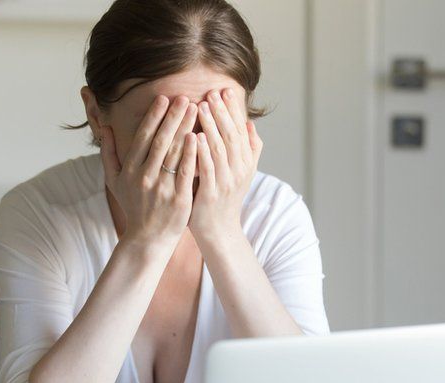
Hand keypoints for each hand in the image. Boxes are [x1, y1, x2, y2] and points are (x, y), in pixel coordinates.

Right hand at [100, 95, 198, 248]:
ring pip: (174, 153)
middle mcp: (145, 177)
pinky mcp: (179, 199)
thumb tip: (105, 127)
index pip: (143, 138)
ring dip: (185, 129)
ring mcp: (162, 188)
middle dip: (172, 117)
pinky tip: (199, 137)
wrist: (147, 238)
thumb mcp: (114, 181)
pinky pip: (186, 173)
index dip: (154, 117)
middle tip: (184, 98)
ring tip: (196, 110)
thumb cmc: (133, 206)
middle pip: (160, 141)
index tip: (163, 98)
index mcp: (130, 171)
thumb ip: (109, 153)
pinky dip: (191, 154)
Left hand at [189, 88, 263, 245]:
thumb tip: (250, 124)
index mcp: (245, 163)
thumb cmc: (224, 198)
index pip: (240, 130)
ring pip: (220, 150)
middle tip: (212, 93)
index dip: (233, 110)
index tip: (225, 91)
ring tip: (200, 107)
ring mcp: (226, 182)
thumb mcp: (241, 172)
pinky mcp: (211, 194)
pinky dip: (202, 153)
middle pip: (231, 136)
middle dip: (221, 113)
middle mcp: (239, 171)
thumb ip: (248, 149)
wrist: (218, 230)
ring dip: (211, 127)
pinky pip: (207, 169)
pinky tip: (194, 137)